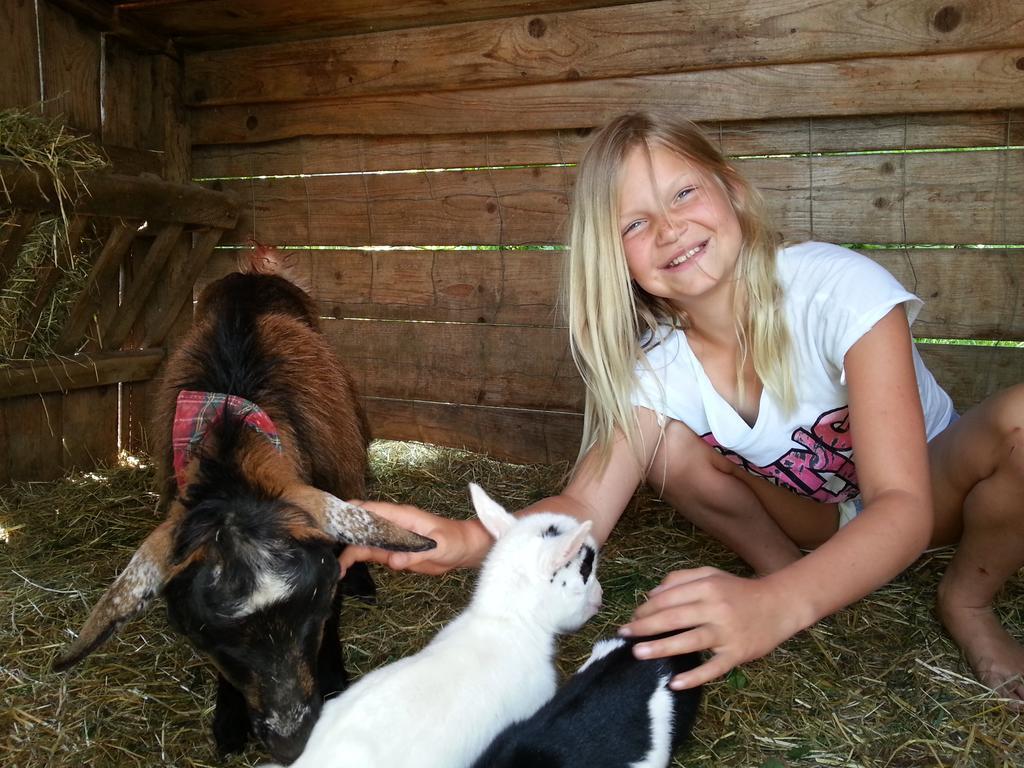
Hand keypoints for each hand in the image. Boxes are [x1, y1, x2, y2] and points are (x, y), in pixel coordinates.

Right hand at [338, 500, 487, 575]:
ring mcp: (390, 539)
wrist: (464, 549)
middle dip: (343, 536)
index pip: (371, 510)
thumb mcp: (440, 546)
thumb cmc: (455, 540)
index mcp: (401, 516)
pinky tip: (344, 570)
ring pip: (362, 542)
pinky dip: (356, 560)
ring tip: (334, 570)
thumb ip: (418, 553)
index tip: (331, 522)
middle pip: (361, 527)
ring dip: (347, 553)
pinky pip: (371, 554)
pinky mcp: (392, 552)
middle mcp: (392, 525)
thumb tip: (394, 561)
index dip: (351, 512)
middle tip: (327, 554)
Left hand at [618, 567, 798, 688]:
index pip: (669, 597)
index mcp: (707, 586)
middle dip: (646, 627)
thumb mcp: (711, 575)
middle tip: (624, 635)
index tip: (632, 618)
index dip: (647, 608)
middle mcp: (716, 608)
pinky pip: (714, 668)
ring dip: (662, 648)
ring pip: (690, 641)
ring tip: (639, 653)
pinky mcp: (738, 653)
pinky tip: (674, 683)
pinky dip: (694, 677)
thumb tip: (651, 594)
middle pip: (675, 617)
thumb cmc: (739, 591)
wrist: (780, 605)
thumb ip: (681, 579)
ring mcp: (727, 632)